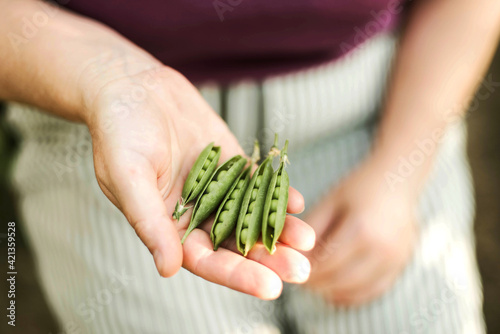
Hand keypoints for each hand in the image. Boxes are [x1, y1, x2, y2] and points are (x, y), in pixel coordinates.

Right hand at [84, 65, 314, 299]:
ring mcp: (217, 186)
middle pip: (237, 243)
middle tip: (301, 271)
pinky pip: (257, 182)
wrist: (132, 87)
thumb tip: (168, 269)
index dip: (237, 275)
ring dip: (279, 229)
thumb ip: (150, 222)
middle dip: (268, 258)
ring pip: (252, 215)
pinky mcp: (231, 162)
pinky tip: (296, 203)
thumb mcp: (128, 177)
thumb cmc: (120, 133)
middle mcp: (196, 211)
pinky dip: (276, 192)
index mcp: (169, 225)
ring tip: (307, 240)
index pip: (207, 260)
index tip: (269, 286)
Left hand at [305, 157, 416, 305]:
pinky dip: (352, 295)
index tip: (289, 269)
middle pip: (340, 279)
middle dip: (316, 283)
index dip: (305, 269)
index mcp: (361, 228)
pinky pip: (373, 291)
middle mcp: (382, 248)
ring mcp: (396, 260)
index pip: (325, 262)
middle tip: (299, 280)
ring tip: (314, 283)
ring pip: (356, 290)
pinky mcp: (402, 266)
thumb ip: (311, 230)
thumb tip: (292, 255)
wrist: (397, 180)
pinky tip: (335, 290)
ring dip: (332, 291)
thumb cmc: (358, 189)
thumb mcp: (329, 202)